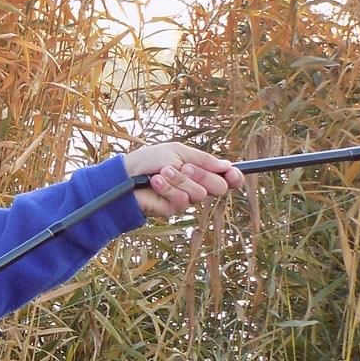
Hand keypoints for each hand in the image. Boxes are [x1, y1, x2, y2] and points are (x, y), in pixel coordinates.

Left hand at [123, 142, 244, 218]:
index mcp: (199, 170)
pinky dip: (168, 189)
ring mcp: (185, 198)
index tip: (234, 173)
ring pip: (200, 194)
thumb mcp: (177, 151)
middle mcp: (195, 185)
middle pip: (218, 187)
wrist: (125, 175)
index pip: (226, 178)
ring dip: (180, 180)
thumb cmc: (148, 160)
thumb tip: (227, 166)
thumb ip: (203, 159)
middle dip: (203, 175)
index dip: (233, 177)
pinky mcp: (173, 209)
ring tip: (162, 173)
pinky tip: (155, 182)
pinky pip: (182, 201)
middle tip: (185, 168)